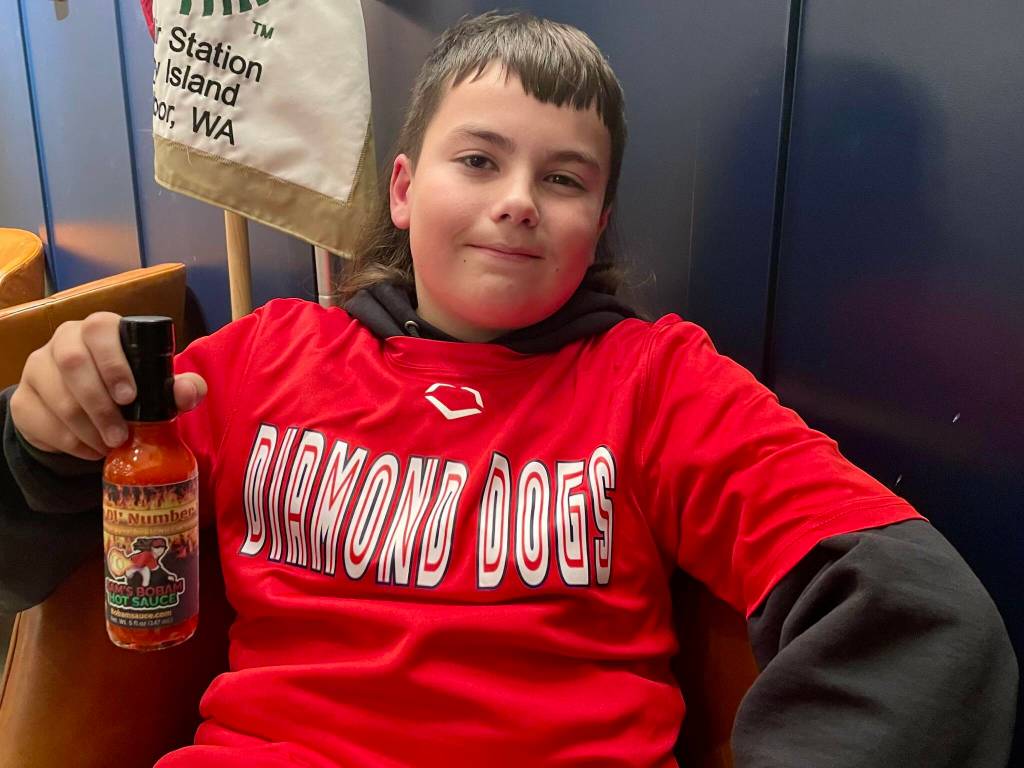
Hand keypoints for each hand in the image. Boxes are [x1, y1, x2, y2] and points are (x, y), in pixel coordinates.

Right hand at [10, 312, 206, 459]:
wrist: (87, 412)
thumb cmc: (128, 389)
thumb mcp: (157, 387)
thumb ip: (180, 388)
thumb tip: (188, 391)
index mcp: (99, 329)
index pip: (100, 329)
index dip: (113, 362)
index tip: (130, 397)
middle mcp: (64, 340)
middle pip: (72, 363)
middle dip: (100, 405)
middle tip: (120, 435)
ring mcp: (38, 368)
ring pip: (57, 396)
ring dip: (87, 428)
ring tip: (110, 445)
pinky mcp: (23, 399)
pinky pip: (41, 420)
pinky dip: (69, 441)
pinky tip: (90, 450)